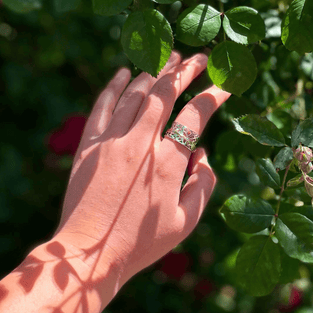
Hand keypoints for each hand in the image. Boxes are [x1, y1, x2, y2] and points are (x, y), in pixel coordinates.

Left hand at [53, 50, 230, 286]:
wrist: (89, 254)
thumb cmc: (140, 243)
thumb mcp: (185, 223)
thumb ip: (203, 185)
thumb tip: (202, 152)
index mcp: (167, 164)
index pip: (195, 117)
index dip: (213, 96)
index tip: (225, 85)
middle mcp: (139, 145)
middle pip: (165, 94)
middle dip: (185, 71)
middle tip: (199, 57)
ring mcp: (111, 142)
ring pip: (135, 94)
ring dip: (154, 73)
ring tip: (169, 58)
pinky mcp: (88, 145)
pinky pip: (102, 106)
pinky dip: (113, 86)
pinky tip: (123, 71)